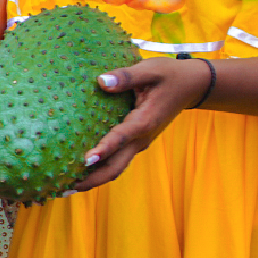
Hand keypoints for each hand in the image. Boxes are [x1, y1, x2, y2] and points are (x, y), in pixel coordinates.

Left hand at [73, 57, 209, 191]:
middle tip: (64, 188)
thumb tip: (101, 81)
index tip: (85, 160)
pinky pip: (118, 160)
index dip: (103, 150)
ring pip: (116, 167)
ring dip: (94, 178)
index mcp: (144, 122)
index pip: (120, 139)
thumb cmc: (171, 75)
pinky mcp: (136, 142)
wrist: (193, 86)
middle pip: (116, 167)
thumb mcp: (150, 70)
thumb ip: (126, 77)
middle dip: (92, 179)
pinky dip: (101, 169)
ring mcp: (139, 143)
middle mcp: (141, 138)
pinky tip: (82, 170)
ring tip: (66, 187)